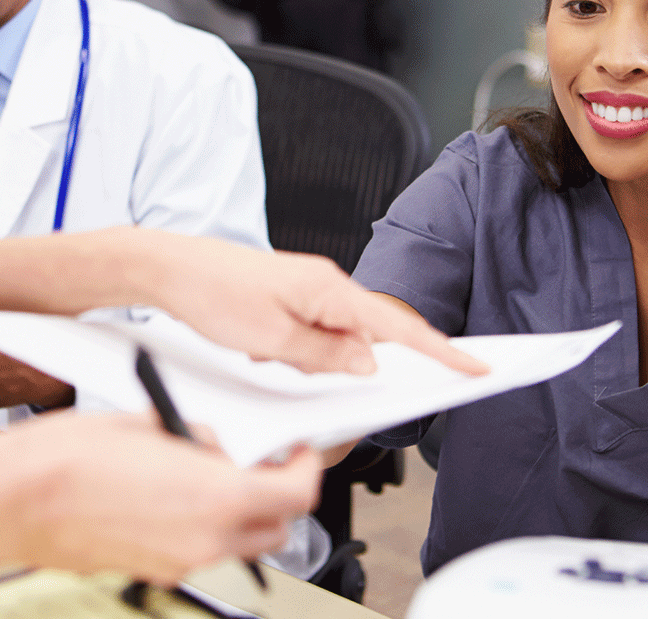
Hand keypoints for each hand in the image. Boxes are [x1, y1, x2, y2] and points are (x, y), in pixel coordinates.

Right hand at [0, 412, 318, 584]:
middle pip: (276, 528)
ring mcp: (177, 562)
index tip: (296, 452)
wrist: (12, 502)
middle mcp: (205, 539)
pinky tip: (168, 496)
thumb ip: (196, 435)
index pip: (297, 493)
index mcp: (216, 497)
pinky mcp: (149, 571)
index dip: (305, 468)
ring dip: (239, 514)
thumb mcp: (147, 422)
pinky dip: (200, 528)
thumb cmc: (65, 459)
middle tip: (260, 464)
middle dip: (276, 495)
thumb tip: (214, 441)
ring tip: (205, 475)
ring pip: (236, 544)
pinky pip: (196, 552)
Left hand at [132, 231, 489, 376]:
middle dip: (379, 364)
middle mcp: (327, 285)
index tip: (476, 365)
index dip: (442, 351)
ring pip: (342, 338)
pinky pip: (319, 331)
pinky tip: (273, 355)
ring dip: (326, 360)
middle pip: (374, 335)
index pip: (399, 327)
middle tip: (379, 379)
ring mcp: (311, 291)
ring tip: (280, 359)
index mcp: (330, 290)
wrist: (170, 269)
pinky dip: (309, 351)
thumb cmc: (213, 295)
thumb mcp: (270, 340)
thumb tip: (369, 365)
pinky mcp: (294, 299)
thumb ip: (326, 355)